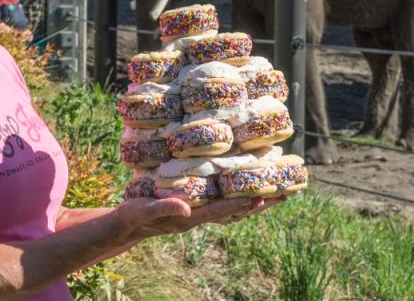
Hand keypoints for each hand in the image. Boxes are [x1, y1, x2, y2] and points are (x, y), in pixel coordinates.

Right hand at [111, 195, 284, 242]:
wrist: (128, 224)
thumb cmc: (134, 216)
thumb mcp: (144, 210)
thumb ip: (165, 209)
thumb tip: (187, 209)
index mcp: (190, 218)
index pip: (221, 210)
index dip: (240, 203)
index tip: (261, 196)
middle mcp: (199, 217)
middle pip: (235, 211)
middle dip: (259, 203)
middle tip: (284, 194)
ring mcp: (199, 213)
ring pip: (232, 208)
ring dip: (254, 200)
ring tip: (276, 190)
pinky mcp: (195, 207)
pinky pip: (222, 202)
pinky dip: (237, 196)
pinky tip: (245, 188)